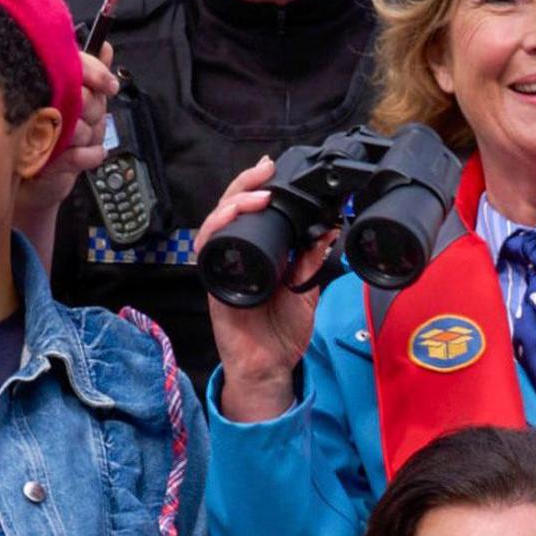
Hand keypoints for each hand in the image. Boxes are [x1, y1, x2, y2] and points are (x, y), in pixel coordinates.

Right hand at [20, 48, 121, 228]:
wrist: (32, 183)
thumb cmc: (51, 137)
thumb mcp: (75, 102)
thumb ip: (90, 74)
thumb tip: (106, 48)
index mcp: (44, 86)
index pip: (73, 66)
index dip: (95, 73)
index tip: (109, 86)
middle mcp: (39, 105)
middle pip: (83, 97)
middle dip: (95, 111)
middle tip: (88, 118)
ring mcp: (40, 133)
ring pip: (83, 127)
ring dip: (91, 136)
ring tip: (81, 139)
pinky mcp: (47, 161)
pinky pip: (81, 154)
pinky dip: (92, 155)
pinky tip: (90, 153)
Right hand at [198, 156, 330, 422]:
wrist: (270, 367)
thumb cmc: (282, 331)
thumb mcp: (305, 290)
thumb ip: (313, 262)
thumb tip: (328, 229)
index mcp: (257, 253)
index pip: (250, 211)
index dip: (258, 187)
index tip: (275, 168)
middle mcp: (236, 255)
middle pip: (229, 208)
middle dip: (244, 184)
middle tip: (265, 169)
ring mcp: (222, 268)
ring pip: (214, 222)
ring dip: (233, 203)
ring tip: (258, 195)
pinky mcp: (213, 283)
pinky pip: (207, 251)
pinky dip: (216, 231)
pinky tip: (231, 221)